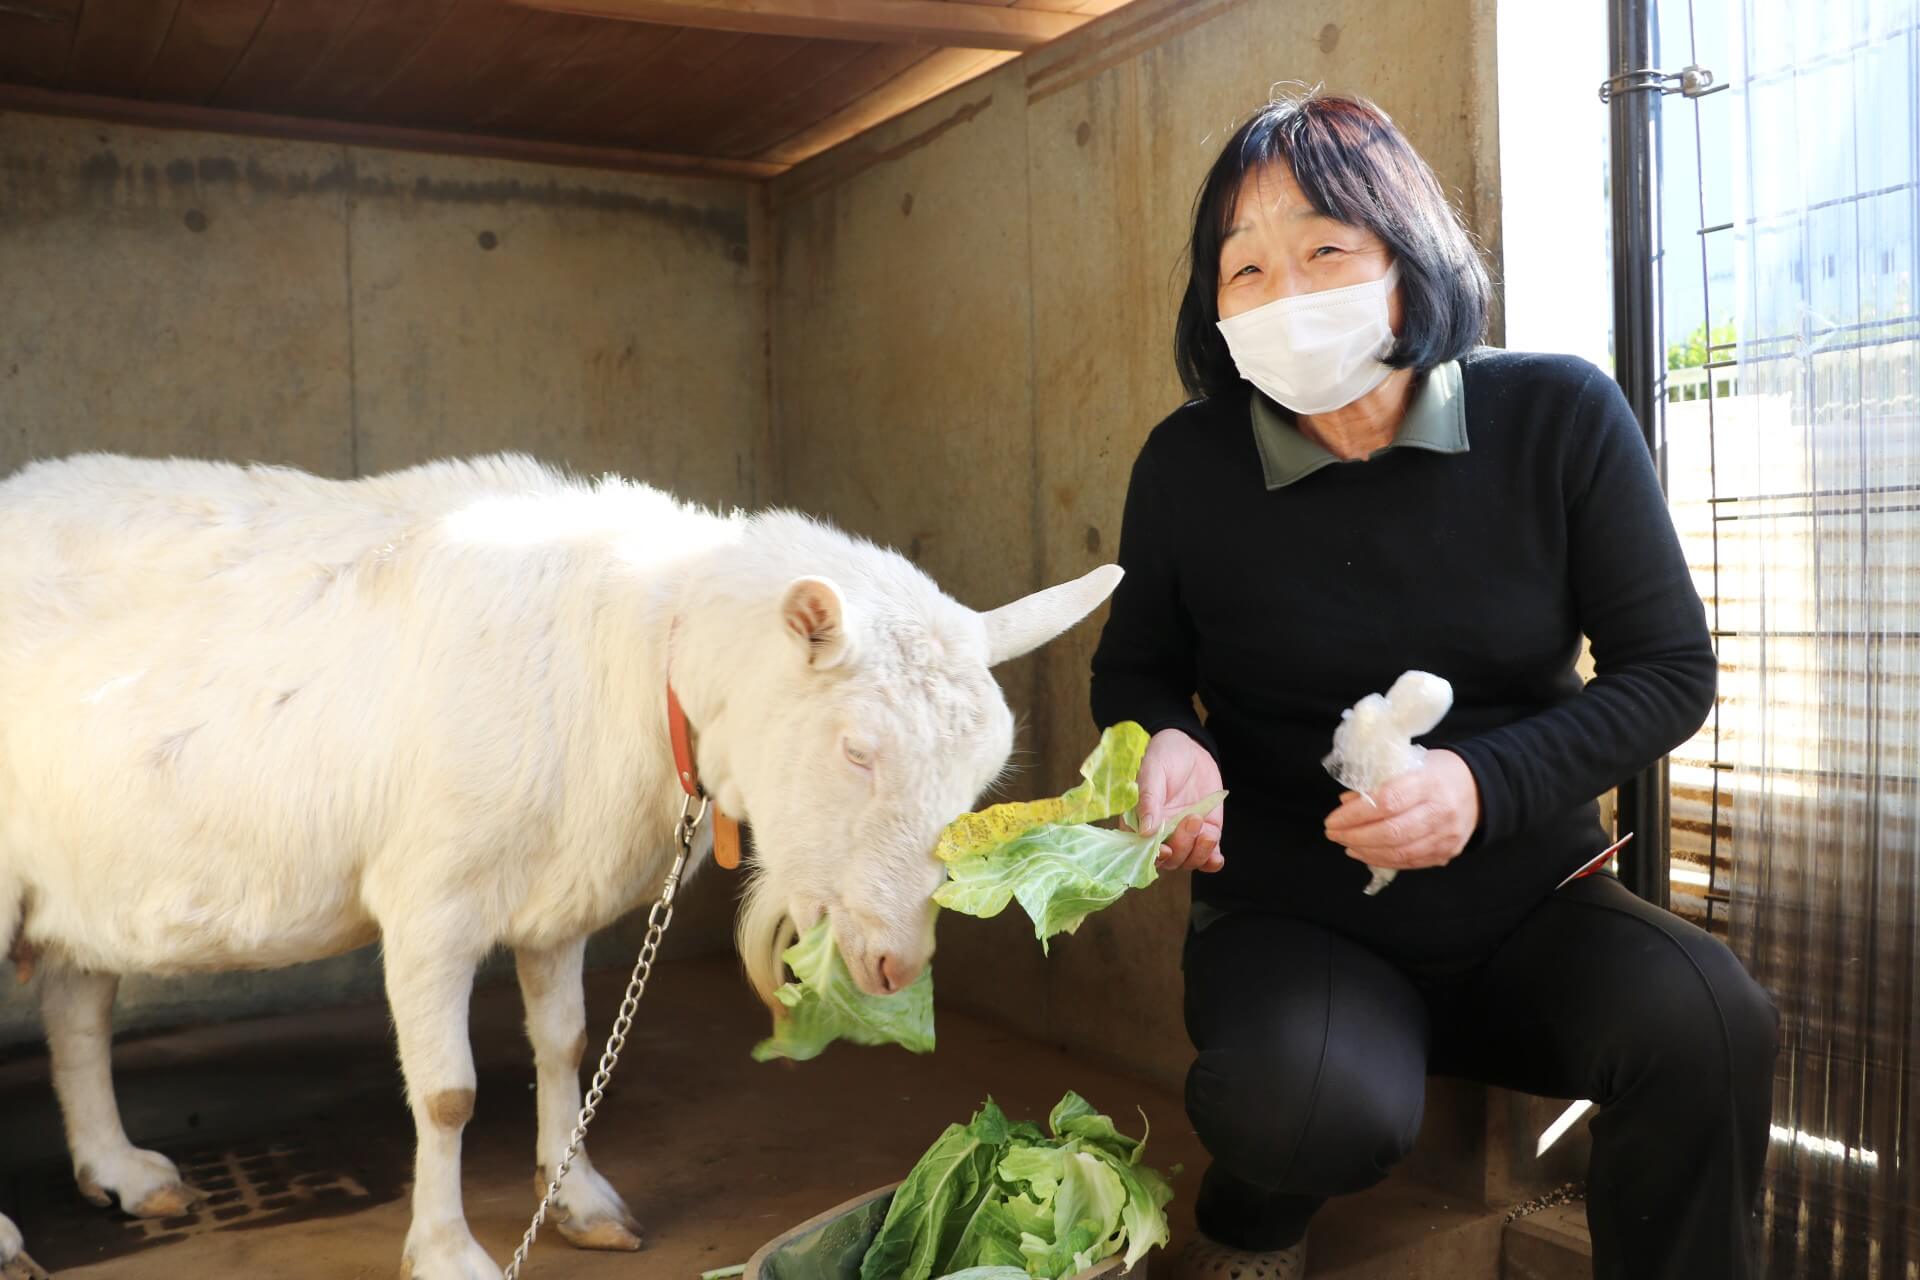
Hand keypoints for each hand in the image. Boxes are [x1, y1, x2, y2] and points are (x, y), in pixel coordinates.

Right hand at [1137, 728, 1224, 872]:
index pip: (1142, 849)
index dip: (1153, 855)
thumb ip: (1148, 800)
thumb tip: (1146, 831)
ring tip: (1206, 829)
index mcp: (1141, 822)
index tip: (1165, 849)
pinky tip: (1216, 857)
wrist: (1190, 747)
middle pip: (1169, 859)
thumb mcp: (1152, 771)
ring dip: (1198, 852)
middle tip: (1192, 818)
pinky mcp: (1205, 832)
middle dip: (1182, 846)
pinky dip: (1212, 862)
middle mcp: (1161, 834)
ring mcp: (1184, 835)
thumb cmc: (1164, 756)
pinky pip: (1208, 857)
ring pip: (1189, 860)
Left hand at [1323, 749, 1479, 872]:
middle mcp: (1439, 811)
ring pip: (1399, 852)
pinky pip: (1410, 862)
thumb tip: (1345, 803)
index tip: (1332, 819)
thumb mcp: (1408, 764)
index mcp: (1428, 783)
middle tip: (1333, 834)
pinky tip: (1365, 853)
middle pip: (1391, 832)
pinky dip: (1382, 860)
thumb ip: (1377, 783)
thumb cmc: (1437, 772)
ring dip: (1365, 851)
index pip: (1386, 802)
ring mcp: (1445, 835)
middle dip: (1355, 836)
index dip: (1355, 815)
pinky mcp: (1447, 852)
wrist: (1479, 788)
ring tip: (1346, 844)